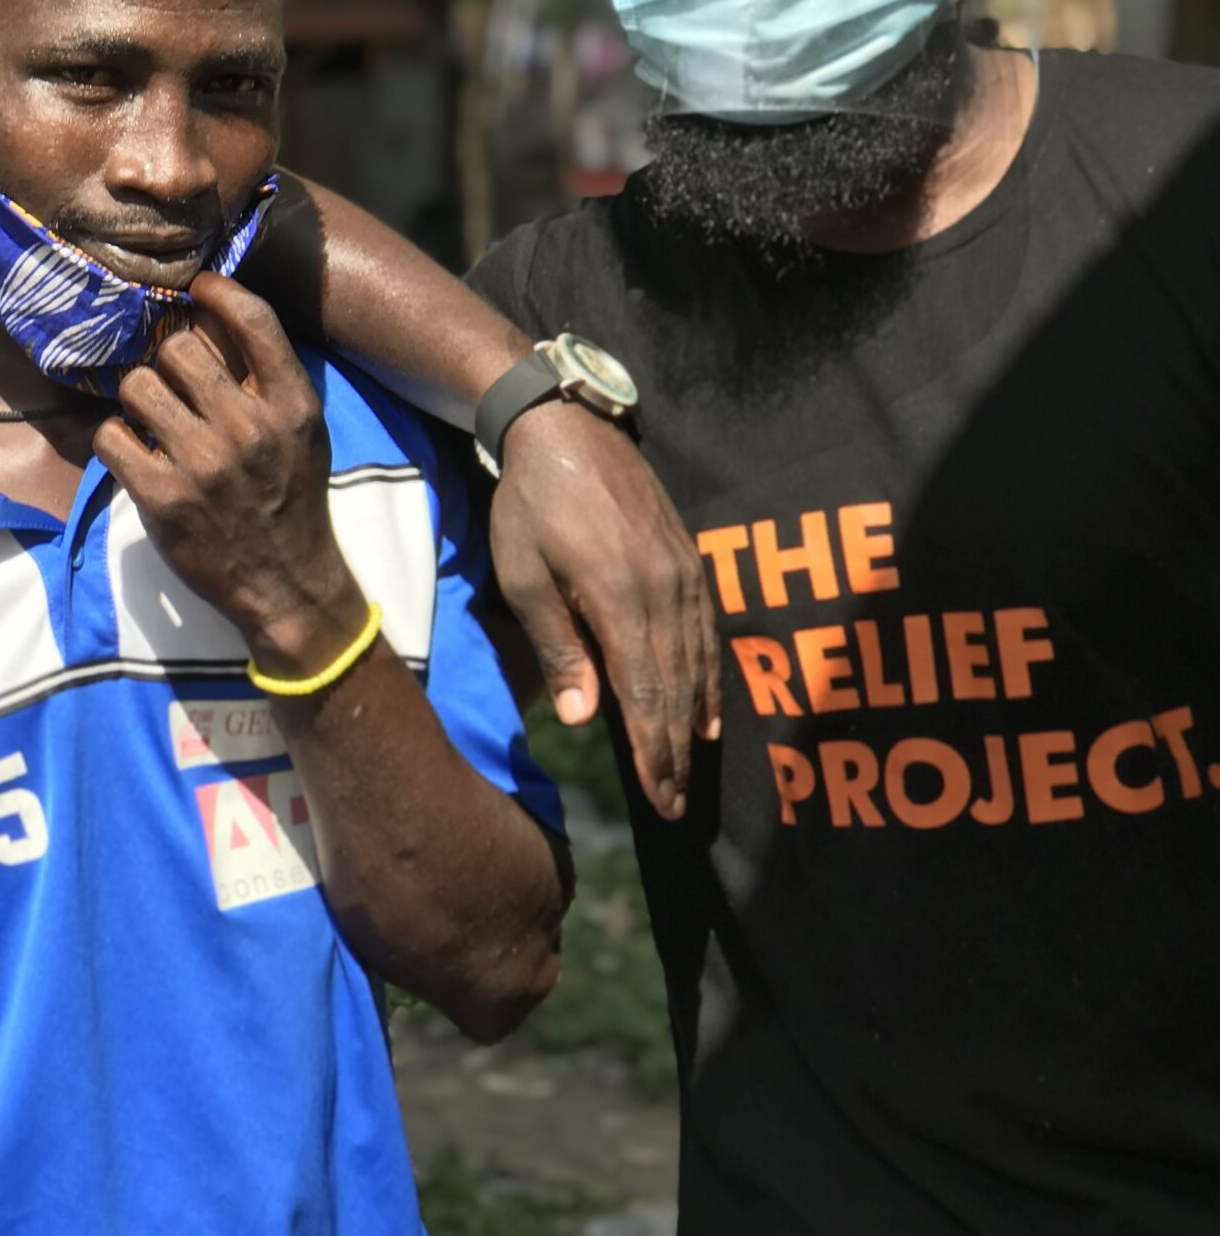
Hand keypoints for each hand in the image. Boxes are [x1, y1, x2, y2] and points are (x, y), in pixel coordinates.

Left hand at [94, 272, 365, 677]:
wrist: (286, 581)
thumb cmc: (289, 498)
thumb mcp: (302, 432)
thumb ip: (268, 380)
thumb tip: (214, 318)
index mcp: (291, 404)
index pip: (253, 320)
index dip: (218, 291)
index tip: (197, 289)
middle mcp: (249, 428)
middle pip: (179, 348)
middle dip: (166, 360)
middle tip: (170, 384)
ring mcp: (204, 463)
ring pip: (137, 386)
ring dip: (136, 397)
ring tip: (150, 419)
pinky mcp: (163, 497)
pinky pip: (112, 435)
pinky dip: (115, 438)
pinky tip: (133, 451)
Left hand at [488, 403, 721, 819]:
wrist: (566, 430)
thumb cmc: (530, 507)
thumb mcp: (525, 577)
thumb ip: (559, 647)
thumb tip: (583, 719)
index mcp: (619, 599)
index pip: (645, 694)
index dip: (654, 752)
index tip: (660, 798)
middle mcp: (665, 591)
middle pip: (677, 689)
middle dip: (676, 753)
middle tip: (676, 805)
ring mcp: (685, 574)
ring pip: (699, 664)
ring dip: (695, 723)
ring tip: (691, 769)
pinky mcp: (691, 560)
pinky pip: (708, 632)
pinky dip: (710, 678)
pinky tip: (707, 709)